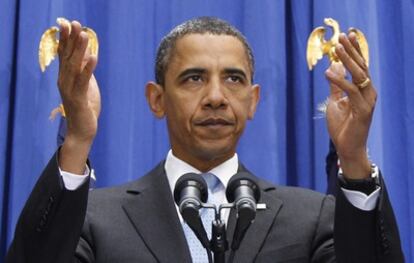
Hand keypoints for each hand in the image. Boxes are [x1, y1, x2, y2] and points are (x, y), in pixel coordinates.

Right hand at [57, 20, 100, 173]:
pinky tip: (93, 58)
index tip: (69, 24)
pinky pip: (83, 81)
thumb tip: (87, 56)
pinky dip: (88, 69)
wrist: (82, 131)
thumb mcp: (86, 86)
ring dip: (80, 50)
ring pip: (74, 66)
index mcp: (66, 77)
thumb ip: (85, 71)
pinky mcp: (78, 98)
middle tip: (76, 23)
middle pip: (68, 56)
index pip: (65, 54)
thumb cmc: (85, 108)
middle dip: (72, 39)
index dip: (67, 39)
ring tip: (85, 35)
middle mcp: (64, 81)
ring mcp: (69, 89)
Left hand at [325, 33, 376, 178]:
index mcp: (363, 90)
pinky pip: (351, 92)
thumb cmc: (342, 126)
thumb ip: (336, 85)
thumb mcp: (335, 101)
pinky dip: (340, 81)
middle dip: (351, 51)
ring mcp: (368, 101)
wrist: (347, 147)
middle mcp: (369, 93)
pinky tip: (328, 73)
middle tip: (342, 37)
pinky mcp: (363, 111)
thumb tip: (333, 65)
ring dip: (347, 61)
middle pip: (361, 67)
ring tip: (336, 49)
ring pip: (359, 76)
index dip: (354, 50)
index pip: (360, 66)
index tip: (346, 36)